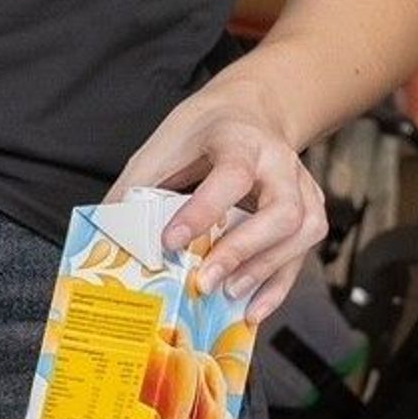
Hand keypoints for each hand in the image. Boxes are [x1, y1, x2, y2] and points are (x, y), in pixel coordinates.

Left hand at [117, 92, 323, 321]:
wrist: (250, 110)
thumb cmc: (203, 130)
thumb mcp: (164, 144)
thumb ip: (138, 185)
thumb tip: (108, 232)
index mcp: (241, 141)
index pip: (231, 177)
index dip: (203, 212)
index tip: (170, 242)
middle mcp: (280, 163)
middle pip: (282, 211)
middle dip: (243, 251)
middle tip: (205, 281)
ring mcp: (302, 187)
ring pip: (303, 232)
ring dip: (266, 270)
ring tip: (228, 296)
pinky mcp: (309, 209)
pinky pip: (303, 251)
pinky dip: (279, 283)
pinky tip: (253, 308)